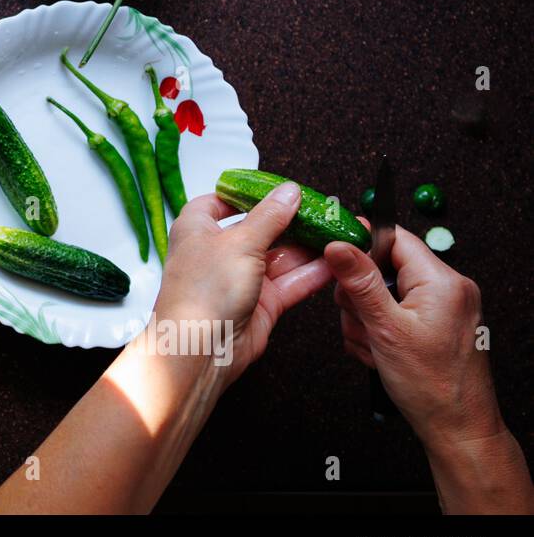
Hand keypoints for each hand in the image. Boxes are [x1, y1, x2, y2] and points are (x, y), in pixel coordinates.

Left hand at [156, 183, 332, 383]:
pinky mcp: (261, 303)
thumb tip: (288, 192)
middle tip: (323, 210)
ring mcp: (241, 278)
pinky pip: (291, 282)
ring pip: (281, 256)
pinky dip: (313, 273)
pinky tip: (337, 261)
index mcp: (198, 227)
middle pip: (260, 228)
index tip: (279, 187)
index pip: (222, 201)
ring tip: (338, 231)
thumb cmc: (203, 292)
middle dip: (291, 220)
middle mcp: (219, 251)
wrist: (199, 349)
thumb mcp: (240, 242)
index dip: (249, 193)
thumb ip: (269, 217)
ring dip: (309, 246)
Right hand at [327, 229, 499, 448]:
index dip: (360, 243)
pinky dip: (377, 331)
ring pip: (380, 294)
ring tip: (375, 346)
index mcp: (441, 281)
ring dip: (365, 320)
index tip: (333, 254)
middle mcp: (446, 289)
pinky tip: (381, 352)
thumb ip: (361, 283)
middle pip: (381, 268)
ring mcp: (440, 308)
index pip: (393, 238)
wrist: (457, 428)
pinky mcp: (432, 324)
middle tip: (363, 323)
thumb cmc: (432, 385)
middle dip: (359, 297)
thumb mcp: (386, 329)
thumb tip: (339, 246)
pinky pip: (391, 313)